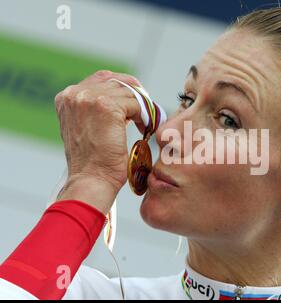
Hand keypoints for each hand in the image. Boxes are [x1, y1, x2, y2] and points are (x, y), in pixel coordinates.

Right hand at [54, 70, 144, 212]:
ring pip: (129, 93)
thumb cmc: (93, 162)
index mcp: (67, 97)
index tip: (136, 101)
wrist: (92, 180)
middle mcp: (74, 94)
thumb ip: (95, 109)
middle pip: (117, 82)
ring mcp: (89, 98)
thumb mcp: (86, 128)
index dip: (124, 87)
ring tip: (146, 125)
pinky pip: (136, 104)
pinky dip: (145, 116)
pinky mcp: (107, 107)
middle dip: (136, 97)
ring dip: (142, 108)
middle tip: (147, 113)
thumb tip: (122, 99)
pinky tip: (144, 130)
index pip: (103, 77)